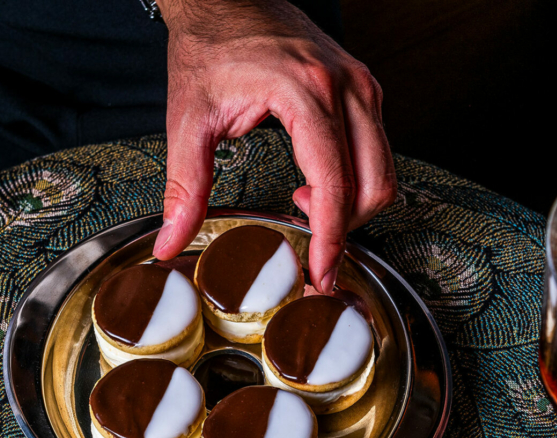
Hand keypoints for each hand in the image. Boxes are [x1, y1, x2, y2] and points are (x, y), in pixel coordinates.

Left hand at [153, 0, 395, 292]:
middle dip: (346, 229)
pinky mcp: (363, 88)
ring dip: (353, 205)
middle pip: (373, 184)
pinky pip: (378, 150)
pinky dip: (356, 180)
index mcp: (306, 93)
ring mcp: (361, 86)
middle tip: (311, 250)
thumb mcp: (188, 119)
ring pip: (384, 170)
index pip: (334, 182)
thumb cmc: (210, 47)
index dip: (330, 237)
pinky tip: (316, 183)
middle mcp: (345, 88)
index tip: (321, 272)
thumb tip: (172, 240)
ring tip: (306, 210)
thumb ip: (184, 186)